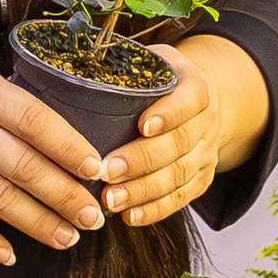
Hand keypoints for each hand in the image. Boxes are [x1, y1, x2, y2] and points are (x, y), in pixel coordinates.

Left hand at [99, 35, 272, 227]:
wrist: (201, 101)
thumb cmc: (162, 81)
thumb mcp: (153, 61)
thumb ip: (124, 68)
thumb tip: (70, 73)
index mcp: (195, 86)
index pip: (189, 100)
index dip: (169, 114)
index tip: (142, 125)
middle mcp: (206, 122)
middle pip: (179, 144)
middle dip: (142, 160)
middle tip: (108, 170)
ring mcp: (206, 152)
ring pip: (179, 176)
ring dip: (143, 191)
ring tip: (111, 199)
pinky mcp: (201, 178)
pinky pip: (182, 198)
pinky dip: (156, 210)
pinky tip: (130, 216)